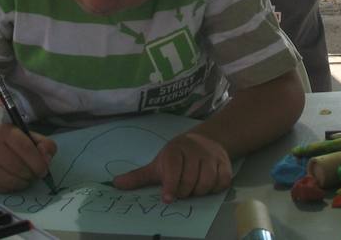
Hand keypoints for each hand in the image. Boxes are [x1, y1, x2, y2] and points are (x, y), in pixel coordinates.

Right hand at [0, 124, 57, 193]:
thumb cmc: (12, 143)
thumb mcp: (31, 138)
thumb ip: (45, 146)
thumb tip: (46, 160)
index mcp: (6, 131)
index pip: (24, 147)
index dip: (37, 162)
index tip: (43, 170)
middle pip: (16, 166)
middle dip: (30, 174)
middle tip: (34, 175)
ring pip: (8, 180)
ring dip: (22, 183)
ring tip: (26, 179)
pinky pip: (1, 188)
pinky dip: (12, 188)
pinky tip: (14, 181)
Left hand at [111, 132, 230, 202]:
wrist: (204, 141)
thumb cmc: (176, 157)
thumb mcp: (158, 165)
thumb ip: (138, 176)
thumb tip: (115, 184)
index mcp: (175, 150)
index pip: (173, 169)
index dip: (170, 186)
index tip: (166, 198)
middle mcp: (195, 150)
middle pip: (190, 181)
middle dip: (184, 191)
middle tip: (181, 189)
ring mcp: (211, 156)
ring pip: (206, 183)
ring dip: (199, 191)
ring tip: (193, 187)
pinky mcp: (225, 163)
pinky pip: (222, 183)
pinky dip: (215, 188)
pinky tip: (208, 184)